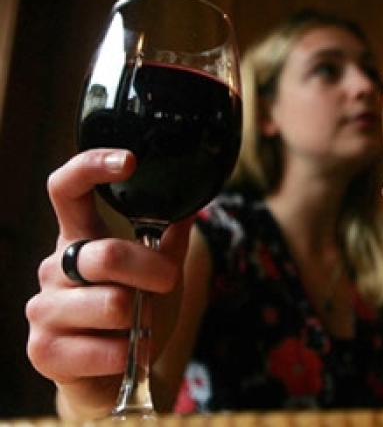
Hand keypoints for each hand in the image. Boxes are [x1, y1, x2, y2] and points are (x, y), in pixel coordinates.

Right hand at [25, 149, 191, 418]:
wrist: (115, 371)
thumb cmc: (135, 314)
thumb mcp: (158, 271)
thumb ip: (168, 239)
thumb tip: (190, 201)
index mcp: (78, 238)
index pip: (66, 188)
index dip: (92, 167)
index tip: (130, 161)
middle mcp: (53, 267)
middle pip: (106, 254)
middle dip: (151, 271)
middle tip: (167, 283)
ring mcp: (43, 308)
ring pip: (110, 303)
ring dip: (140, 319)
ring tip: (138, 326)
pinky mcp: (43, 350)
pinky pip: (102, 347)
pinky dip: (129, 352)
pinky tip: (125, 352)